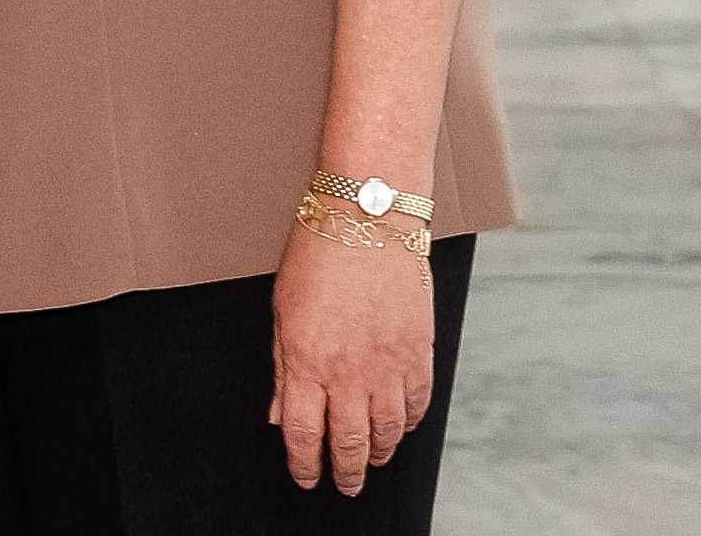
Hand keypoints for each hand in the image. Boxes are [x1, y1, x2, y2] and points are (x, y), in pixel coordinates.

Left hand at [267, 219, 433, 494]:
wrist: (369, 215)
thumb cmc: (319, 253)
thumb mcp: (283, 310)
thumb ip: (283, 369)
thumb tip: (280, 415)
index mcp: (307, 362)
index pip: (304, 435)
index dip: (304, 465)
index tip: (307, 477)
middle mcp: (350, 371)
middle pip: (349, 443)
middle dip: (346, 473)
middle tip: (345, 485)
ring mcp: (389, 364)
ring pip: (387, 432)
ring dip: (379, 454)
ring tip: (372, 461)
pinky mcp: (420, 351)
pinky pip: (417, 404)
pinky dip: (409, 424)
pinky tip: (400, 427)